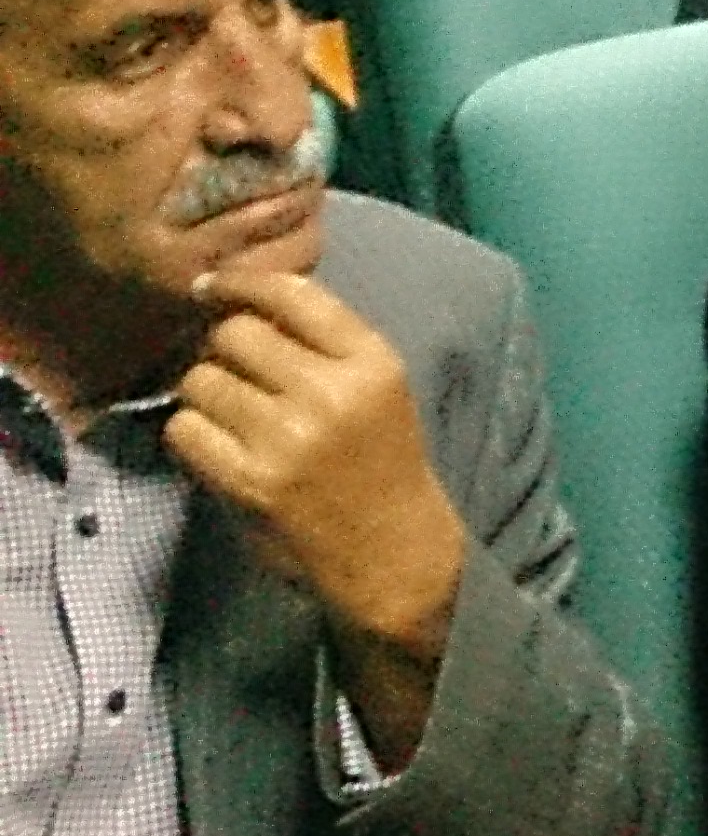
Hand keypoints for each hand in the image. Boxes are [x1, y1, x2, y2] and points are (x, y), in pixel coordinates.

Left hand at [168, 271, 468, 765]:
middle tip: (229, 367)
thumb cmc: (383, 462)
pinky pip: (184, 429)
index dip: (240, 282)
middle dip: (221, 346)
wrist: (394, 553)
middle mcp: (331, 393)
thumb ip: (325, 344)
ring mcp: (287, 439)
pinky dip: (190, 433)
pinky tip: (215, 445)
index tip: (213, 286)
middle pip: (235, 333)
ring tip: (227, 412)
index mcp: (373, 362)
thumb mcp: (378, 389)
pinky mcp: (250, 482)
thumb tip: (240, 301)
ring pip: (201, 380)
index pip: (293, 294)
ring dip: (203, 391)